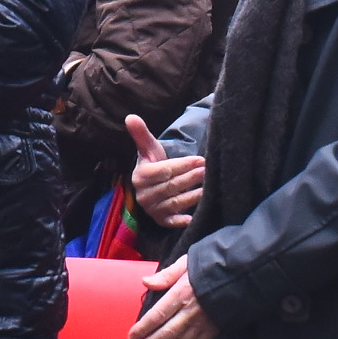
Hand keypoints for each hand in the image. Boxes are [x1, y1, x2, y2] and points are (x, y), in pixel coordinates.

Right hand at [126, 114, 206, 228]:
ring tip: (207, 188)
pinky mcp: (160, 220)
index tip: (201, 160)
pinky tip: (192, 218)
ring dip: (191, 197)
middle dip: (190, 178)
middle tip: (207, 171)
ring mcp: (152, 209)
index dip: (183, 165)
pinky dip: (180, 221)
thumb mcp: (148, 149)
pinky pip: (171, 222)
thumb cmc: (153, 163)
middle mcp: (144, 194)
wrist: (152, 185)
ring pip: (174, 203)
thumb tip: (130, 116)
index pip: (164, 170)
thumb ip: (141, 134)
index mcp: (141, 176)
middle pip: (171, 186)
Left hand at [129, 256, 216, 338]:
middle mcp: (191, 312)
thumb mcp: (185, 264)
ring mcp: (203, 324)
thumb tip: (145, 282)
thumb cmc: (207, 268)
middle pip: (166, 334)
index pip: (157, 315)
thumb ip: (165, 275)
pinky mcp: (212, 330)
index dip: (143, 328)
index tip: (132, 335)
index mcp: (182, 294)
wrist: (237, 276)